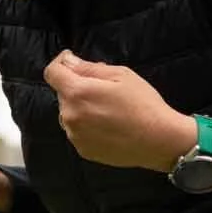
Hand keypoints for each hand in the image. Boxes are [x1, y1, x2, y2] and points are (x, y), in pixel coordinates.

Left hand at [43, 50, 193, 170]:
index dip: (60, 63)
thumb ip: (89, 67)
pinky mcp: (83, 151)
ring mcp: (75, 136)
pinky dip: (87, 126)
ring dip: (80, 108)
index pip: (52, 73)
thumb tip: (68, 61)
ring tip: (107, 111)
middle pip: (62, 94)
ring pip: (70, 114)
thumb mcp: (120, 75)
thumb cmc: (143, 104)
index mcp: (77, 93)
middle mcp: (69, 116)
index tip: (72, 61)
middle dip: (76, 87)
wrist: (159, 141)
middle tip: (103, 89)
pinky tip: (108, 126)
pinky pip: (78, 131)